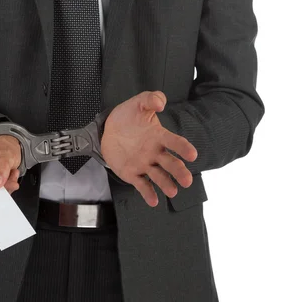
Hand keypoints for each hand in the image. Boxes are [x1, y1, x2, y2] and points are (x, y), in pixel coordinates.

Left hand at [101, 91, 197, 206]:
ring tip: (172, 191)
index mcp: (159, 136)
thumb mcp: (138, 103)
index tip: (192, 154)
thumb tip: (160, 103)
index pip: (174, 142)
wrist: (108, 129)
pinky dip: (148, 193)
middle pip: (170, 164)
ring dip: (166, 184)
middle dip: (179, 172)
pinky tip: (154, 202)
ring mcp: (144, 164)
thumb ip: (151, 99)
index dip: (183, 148)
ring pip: (158, 176)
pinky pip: (142, 185)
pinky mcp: (133, 174)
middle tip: (187, 180)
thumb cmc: (128, 116)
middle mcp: (155, 152)